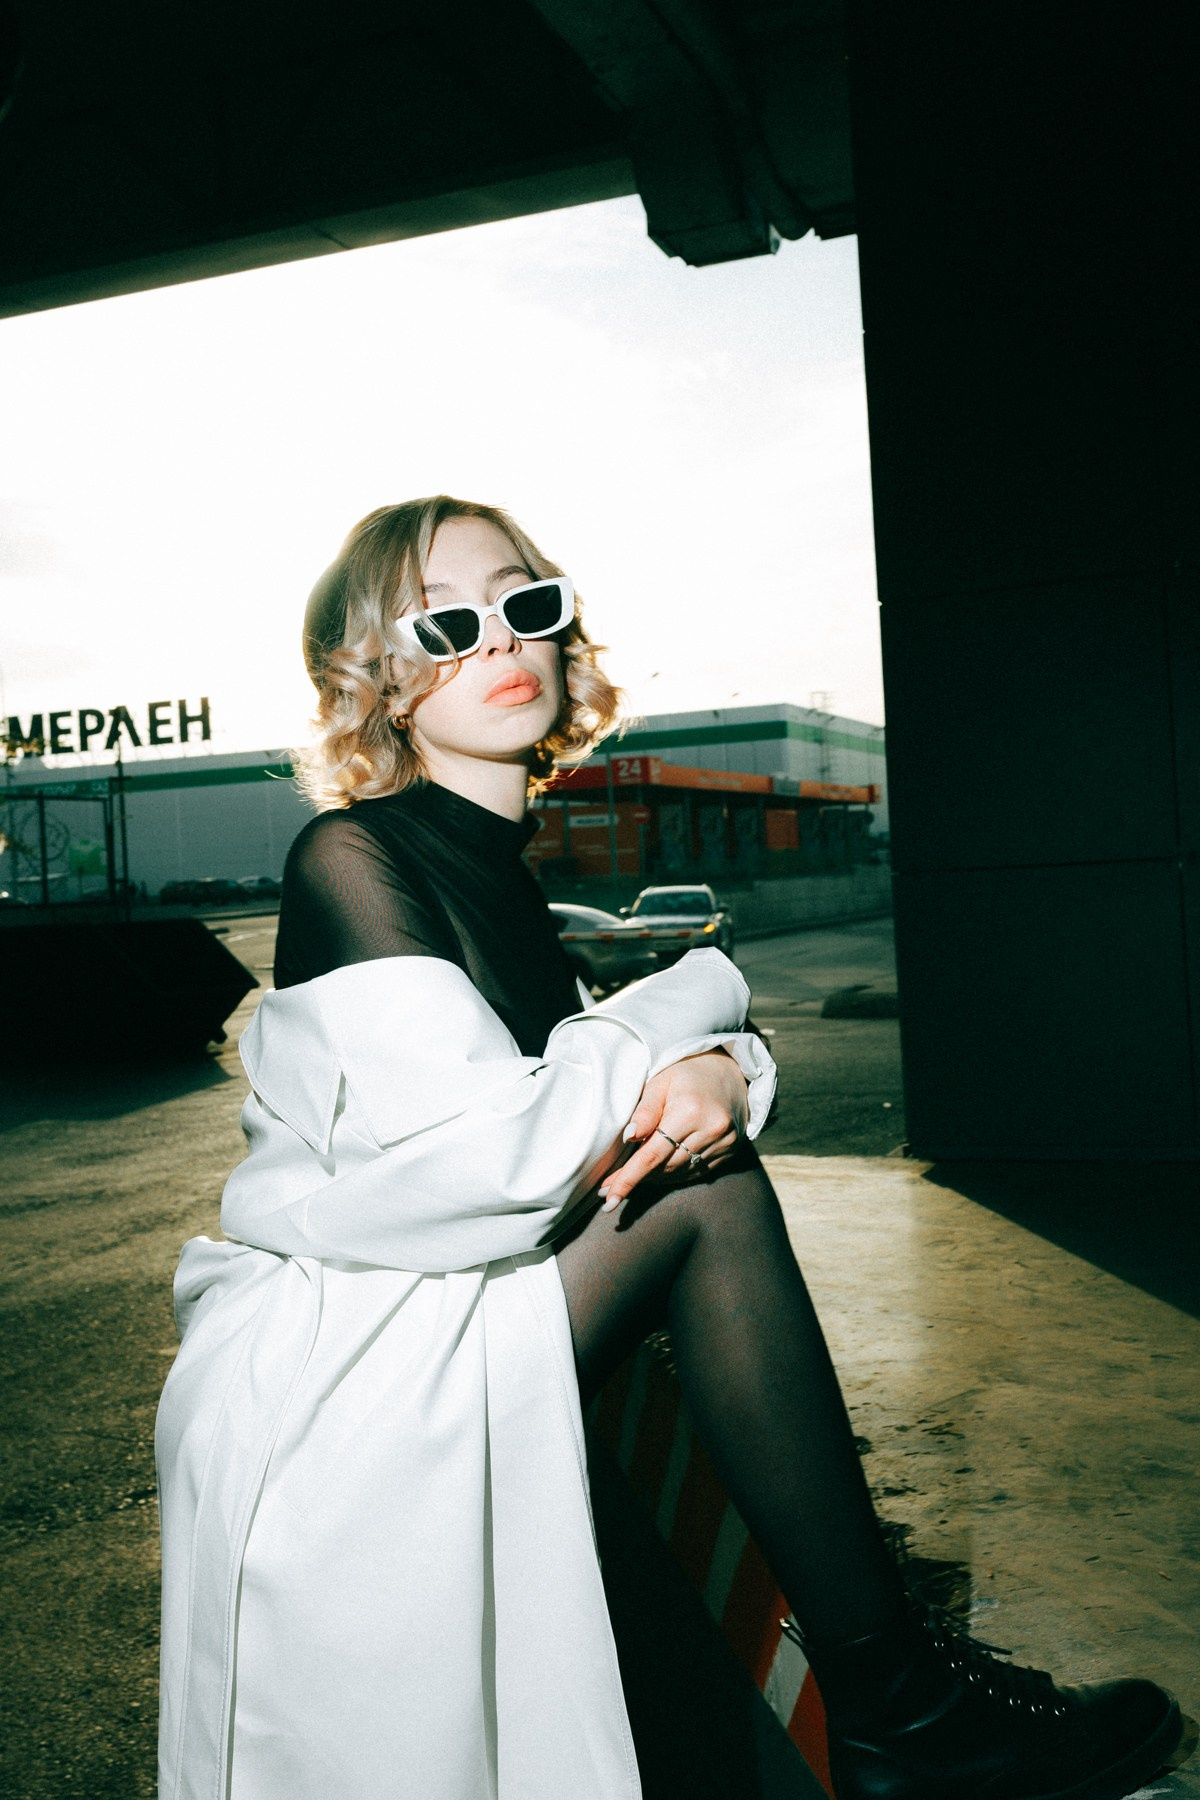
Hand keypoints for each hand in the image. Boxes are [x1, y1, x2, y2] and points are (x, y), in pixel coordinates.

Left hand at [598, 1049, 748, 1210]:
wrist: (730, 1072)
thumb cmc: (686, 1073)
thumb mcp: (660, 1082)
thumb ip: (644, 1111)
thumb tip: (629, 1137)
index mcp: (689, 1111)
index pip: (652, 1155)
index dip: (628, 1179)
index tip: (609, 1200)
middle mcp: (710, 1130)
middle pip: (665, 1168)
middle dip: (635, 1180)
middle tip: (608, 1189)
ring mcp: (724, 1143)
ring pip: (680, 1173)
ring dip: (654, 1179)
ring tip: (631, 1179)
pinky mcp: (730, 1150)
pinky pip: (696, 1173)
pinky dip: (675, 1175)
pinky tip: (659, 1172)